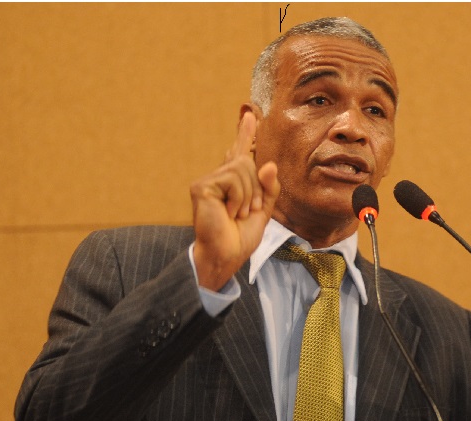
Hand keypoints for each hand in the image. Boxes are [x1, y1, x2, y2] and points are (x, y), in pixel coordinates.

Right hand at [191, 111, 280, 289]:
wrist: (226, 255)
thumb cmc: (240, 237)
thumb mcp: (263, 211)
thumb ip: (269, 188)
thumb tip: (269, 165)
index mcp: (233, 183)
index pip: (239, 153)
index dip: (244, 133)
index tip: (249, 115)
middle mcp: (218, 178)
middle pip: (247, 161)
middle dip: (256, 187)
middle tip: (249, 210)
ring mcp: (208, 181)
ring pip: (242, 169)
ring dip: (248, 195)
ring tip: (238, 214)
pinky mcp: (202, 186)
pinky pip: (232, 179)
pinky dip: (238, 198)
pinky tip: (228, 213)